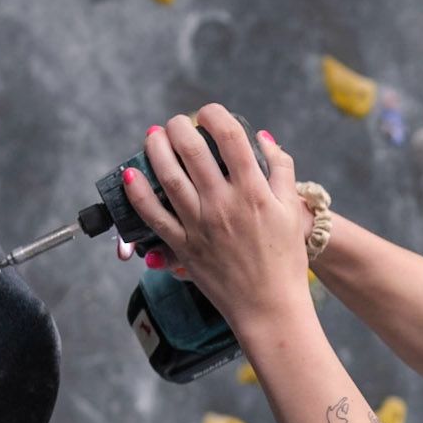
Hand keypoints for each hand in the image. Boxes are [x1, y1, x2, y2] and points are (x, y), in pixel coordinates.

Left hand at [119, 104, 311, 327]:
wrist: (271, 307)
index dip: (214, 116)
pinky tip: (131, 175)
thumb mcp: (291, 210)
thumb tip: (264, 138)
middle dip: (179, 127)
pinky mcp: (185, 247)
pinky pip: (155, 216)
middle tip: (176, 122)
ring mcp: (201, 225)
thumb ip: (281, 169)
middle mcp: (224, 205)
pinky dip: (139, 194)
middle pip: (192, 151)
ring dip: (156, 150)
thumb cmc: (285, 260)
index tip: (207, 114)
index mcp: (254, 192)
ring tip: (153, 135)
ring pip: (169, 177)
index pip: (229, 138)